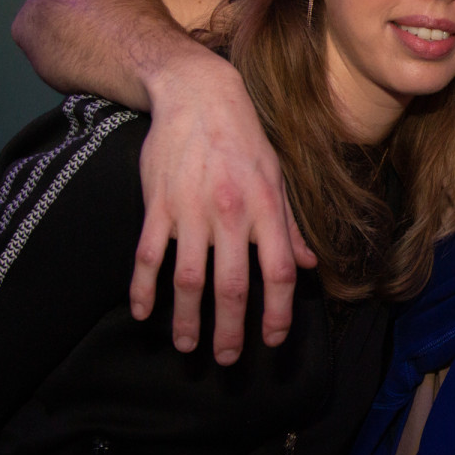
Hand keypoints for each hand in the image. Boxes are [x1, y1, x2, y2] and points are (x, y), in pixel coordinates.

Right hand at [132, 48, 316, 363]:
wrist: (199, 95)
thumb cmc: (246, 139)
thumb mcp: (279, 177)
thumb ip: (291, 225)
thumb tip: (311, 266)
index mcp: (267, 208)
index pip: (280, 271)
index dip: (279, 311)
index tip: (272, 340)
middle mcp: (232, 214)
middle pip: (233, 286)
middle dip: (231, 330)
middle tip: (228, 359)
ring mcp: (191, 211)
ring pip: (188, 279)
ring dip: (187, 319)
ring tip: (187, 346)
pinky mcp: (157, 205)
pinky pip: (147, 255)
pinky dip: (143, 288)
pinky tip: (143, 313)